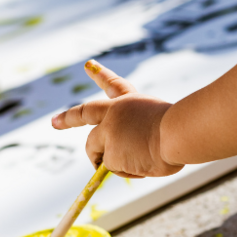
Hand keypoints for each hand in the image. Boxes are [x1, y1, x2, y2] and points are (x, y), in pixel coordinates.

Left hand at [52, 60, 182, 178]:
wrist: (178, 132)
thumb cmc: (181, 128)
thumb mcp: (161, 124)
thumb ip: (143, 136)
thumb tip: (136, 158)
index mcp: (131, 101)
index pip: (114, 85)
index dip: (100, 74)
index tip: (88, 65)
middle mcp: (114, 113)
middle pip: (85, 114)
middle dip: (68, 118)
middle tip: (55, 122)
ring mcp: (108, 132)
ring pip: (96, 152)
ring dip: (108, 161)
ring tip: (138, 159)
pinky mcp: (108, 152)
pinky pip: (113, 169)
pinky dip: (128, 171)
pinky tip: (143, 164)